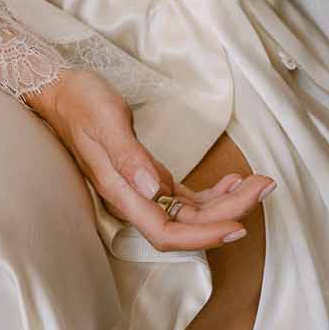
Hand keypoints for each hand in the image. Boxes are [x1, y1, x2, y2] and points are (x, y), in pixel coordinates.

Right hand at [25, 68, 273, 252]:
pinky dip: (212, 194)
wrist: (63, 93)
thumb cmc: (82, 103)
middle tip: (265, 187)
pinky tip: (234, 181)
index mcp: (122, 193)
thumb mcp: (105, 121)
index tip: (239, 225)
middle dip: (229, 212)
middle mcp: (134, 199)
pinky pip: (185, 199)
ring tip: (259, 183)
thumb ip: (128, 156)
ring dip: (227, 203)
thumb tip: (152, 189)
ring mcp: (142, 191)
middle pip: (187, 225)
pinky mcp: (148, 179)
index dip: (204, 236)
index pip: (166, 233)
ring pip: (191, 213)